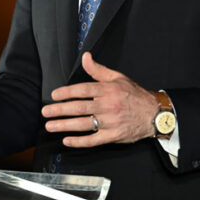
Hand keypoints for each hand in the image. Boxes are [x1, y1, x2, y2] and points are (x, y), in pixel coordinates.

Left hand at [41, 52, 158, 147]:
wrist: (154, 114)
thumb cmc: (134, 95)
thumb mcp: (117, 77)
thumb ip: (98, 69)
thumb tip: (85, 57)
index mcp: (108, 90)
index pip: (83, 90)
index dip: (67, 92)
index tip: (54, 95)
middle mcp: (108, 106)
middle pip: (80, 108)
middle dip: (60, 110)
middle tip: (46, 112)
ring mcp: (110, 122)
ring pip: (84, 124)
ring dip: (65, 126)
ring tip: (51, 126)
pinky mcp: (113, 136)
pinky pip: (93, 140)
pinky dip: (80, 141)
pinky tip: (67, 141)